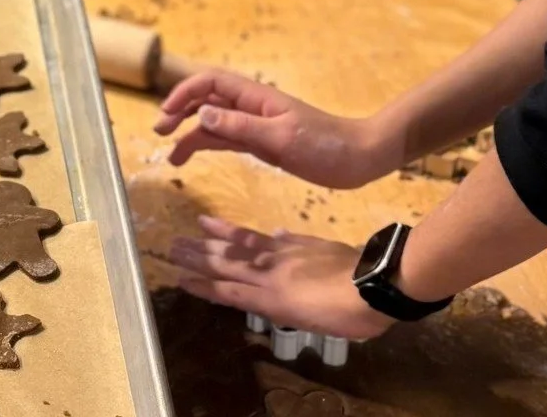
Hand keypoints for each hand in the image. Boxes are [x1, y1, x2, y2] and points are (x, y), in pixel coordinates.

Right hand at [155, 69, 394, 188]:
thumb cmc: (325, 145)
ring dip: (190, 133)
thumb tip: (202, 112)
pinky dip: (206, 145)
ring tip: (172, 156)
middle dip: (180, 110)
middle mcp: (250, 106)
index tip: (167, 114)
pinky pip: (225, 140)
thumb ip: (241, 126)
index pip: (210, 82)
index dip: (184, 93)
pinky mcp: (261, 143)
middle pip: (206, 99)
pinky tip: (192, 157)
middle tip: (160, 131)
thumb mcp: (282, 138)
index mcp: (255, 96)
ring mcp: (254, 125)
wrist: (360, 159)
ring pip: (212, 122)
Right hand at [172, 217, 391, 340]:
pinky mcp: (302, 243)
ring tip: (199, 224)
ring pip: (244, 244)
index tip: (179, 277)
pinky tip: (267, 231)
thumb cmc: (345, 317)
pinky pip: (276, 237)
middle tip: (173, 246)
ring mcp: (285, 254)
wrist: (373, 285)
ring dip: (219, 237)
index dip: (203, 284)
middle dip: (200, 257)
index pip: (228, 290)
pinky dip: (268, 235)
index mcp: (271, 296)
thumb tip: (267, 283)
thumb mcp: (312, 321)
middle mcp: (271, 273)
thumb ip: (287, 302)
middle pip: (228, 264)